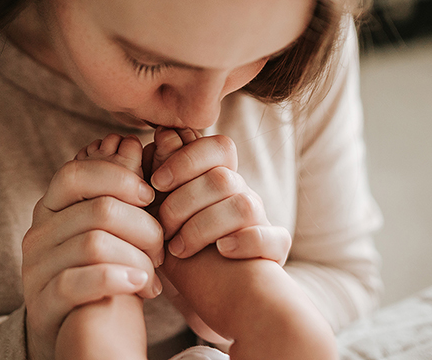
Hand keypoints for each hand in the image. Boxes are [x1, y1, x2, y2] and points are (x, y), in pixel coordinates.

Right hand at [21, 156, 164, 359]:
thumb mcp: (112, 228)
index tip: (150, 194)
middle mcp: (37, 233)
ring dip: (138, 257)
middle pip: (97, 209)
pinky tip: (142, 286)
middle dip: (143, 226)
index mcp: (51, 206)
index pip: (76, 173)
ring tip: (154, 273)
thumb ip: (119, 191)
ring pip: (94, 245)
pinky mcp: (42, 303)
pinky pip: (78, 282)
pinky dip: (118, 279)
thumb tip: (131, 143)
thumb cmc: (104, 270)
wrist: (81, 332)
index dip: (118, 176)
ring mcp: (36, 268)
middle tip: (163, 247)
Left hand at [150, 128, 291, 265]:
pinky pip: (271, 237)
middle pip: (222, 178)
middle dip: (184, 201)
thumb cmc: (182, 251)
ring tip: (178, 249)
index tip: (156, 183)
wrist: (211, 297)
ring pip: (244, 205)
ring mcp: (261, 220)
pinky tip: (222, 251)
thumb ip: (163, 177)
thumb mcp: (163, 214)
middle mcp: (243, 193)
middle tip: (162, 225)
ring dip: (203, 227)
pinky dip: (245, 242)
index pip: (217, 147)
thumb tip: (162, 134)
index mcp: (219, 178)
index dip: (186, 158)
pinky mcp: (274, 249)